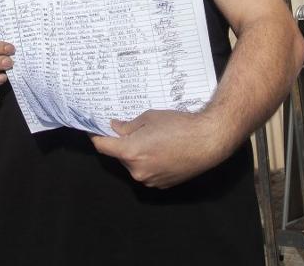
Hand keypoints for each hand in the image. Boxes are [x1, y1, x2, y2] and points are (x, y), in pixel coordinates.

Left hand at [90, 110, 228, 188]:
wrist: (208, 140)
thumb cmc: (179, 125)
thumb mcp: (150, 117)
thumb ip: (128, 125)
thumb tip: (115, 128)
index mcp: (131, 153)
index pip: (103, 147)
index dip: (96, 137)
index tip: (95, 130)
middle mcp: (138, 171)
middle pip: (120, 156)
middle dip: (123, 144)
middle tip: (134, 130)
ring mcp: (150, 181)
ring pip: (135, 165)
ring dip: (137, 154)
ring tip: (155, 140)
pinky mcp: (163, 185)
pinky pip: (149, 172)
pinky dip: (150, 162)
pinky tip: (164, 150)